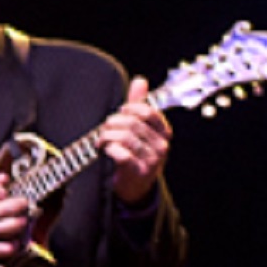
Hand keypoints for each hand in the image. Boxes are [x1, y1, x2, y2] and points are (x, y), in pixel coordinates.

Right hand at [0, 175, 30, 262]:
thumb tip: (3, 179)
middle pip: (11, 207)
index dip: (6, 190)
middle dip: (22, 203)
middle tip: (22, 203)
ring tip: (19, 219)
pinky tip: (12, 240)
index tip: (6, 192)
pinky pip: (4, 248)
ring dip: (21, 221)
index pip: (0, 190)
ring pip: (12, 227)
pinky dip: (13, 244)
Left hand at [100, 77, 173, 202]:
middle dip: (113, 123)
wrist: (136, 186)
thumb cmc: (137, 153)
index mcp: (164, 133)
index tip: (120, 112)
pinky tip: (105, 151)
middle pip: (133, 124)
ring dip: (107, 136)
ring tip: (101, 140)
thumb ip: (139, 105)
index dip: (130, 108)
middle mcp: (162, 146)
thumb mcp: (140, 128)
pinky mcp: (140, 172)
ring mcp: (152, 160)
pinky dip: (109, 149)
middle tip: (105, 129)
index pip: (148, 112)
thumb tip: (140, 80)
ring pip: (125, 138)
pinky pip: (122, 154)